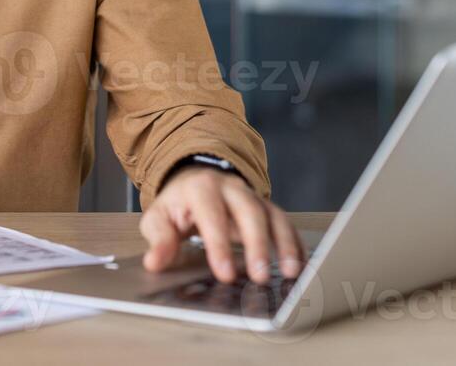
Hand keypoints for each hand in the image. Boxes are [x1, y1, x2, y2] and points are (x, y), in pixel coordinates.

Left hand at [139, 166, 303, 284]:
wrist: (194, 179)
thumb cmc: (178, 203)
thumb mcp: (158, 217)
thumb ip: (159, 239)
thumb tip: (155, 261)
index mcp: (201, 188)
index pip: (212, 215)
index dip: (219, 245)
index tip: (224, 274)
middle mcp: (231, 188)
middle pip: (249, 212)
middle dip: (257, 244)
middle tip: (260, 276)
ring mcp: (251, 196)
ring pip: (273, 215)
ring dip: (284, 243)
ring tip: (290, 271)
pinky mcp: (266, 207)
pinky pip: (285, 222)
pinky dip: (294, 242)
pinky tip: (300, 264)